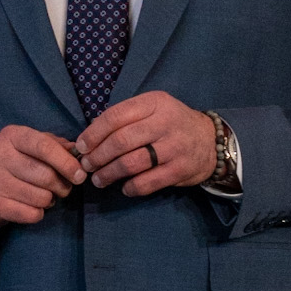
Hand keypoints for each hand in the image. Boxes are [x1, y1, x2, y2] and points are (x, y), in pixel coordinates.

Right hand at [0, 125, 85, 228]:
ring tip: (43, 196)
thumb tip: (77, 153)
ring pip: (42, 197)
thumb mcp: (31, 147)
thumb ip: (55, 146)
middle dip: (62, 186)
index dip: (66, 162)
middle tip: (62, 188)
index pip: (44, 147)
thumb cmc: (14, 164)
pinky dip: (38, 213)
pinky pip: (31, 214)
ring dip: (50, 200)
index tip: (80, 175)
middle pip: (46, 176)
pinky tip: (31, 206)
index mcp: (12, 136)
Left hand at [75, 93, 216, 195]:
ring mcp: (174, 147)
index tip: (81, 146)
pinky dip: (131, 188)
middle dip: (98, 156)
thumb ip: (126, 118)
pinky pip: (147, 183)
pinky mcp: (180, 170)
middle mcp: (164, 123)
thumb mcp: (153, 109)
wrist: (210, 141)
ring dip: (109, 174)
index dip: (93, 133)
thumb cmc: (171, 124)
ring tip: (99, 180)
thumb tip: (89, 137)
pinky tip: (124, 188)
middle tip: (87, 166)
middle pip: (120, 141)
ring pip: (131, 163)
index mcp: (154, 103)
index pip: (115, 116)